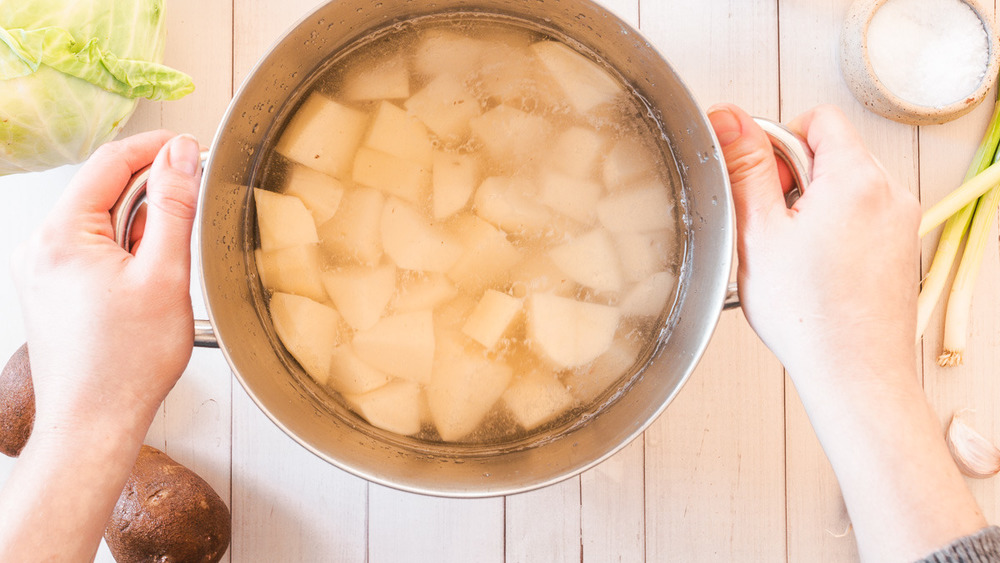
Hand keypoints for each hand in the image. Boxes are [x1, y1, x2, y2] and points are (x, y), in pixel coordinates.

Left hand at [11, 131, 201, 435]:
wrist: (94, 423)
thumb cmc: (126, 364)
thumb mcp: (164, 275)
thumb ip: (174, 207)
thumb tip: (181, 156)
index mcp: (61, 235)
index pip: (110, 162)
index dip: (156, 148)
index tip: (191, 147)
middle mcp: (42, 247)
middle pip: (104, 191)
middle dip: (151, 197)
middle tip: (189, 222)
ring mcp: (44, 270)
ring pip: (102, 222)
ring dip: (140, 230)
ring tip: (163, 273)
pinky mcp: (53, 290)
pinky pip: (93, 250)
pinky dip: (126, 254)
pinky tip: (144, 285)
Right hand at [708, 105, 985, 561]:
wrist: (854, 374)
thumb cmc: (810, 316)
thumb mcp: (759, 231)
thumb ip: (746, 167)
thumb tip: (731, 119)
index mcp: (855, 179)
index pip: (817, 119)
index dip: (778, 141)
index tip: (761, 179)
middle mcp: (889, 194)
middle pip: (832, 152)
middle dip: (794, 178)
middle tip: (771, 224)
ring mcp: (900, 223)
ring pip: (845, 187)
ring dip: (812, 206)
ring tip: (791, 253)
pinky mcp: (901, 249)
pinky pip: (861, 216)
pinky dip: (834, 230)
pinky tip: (813, 269)